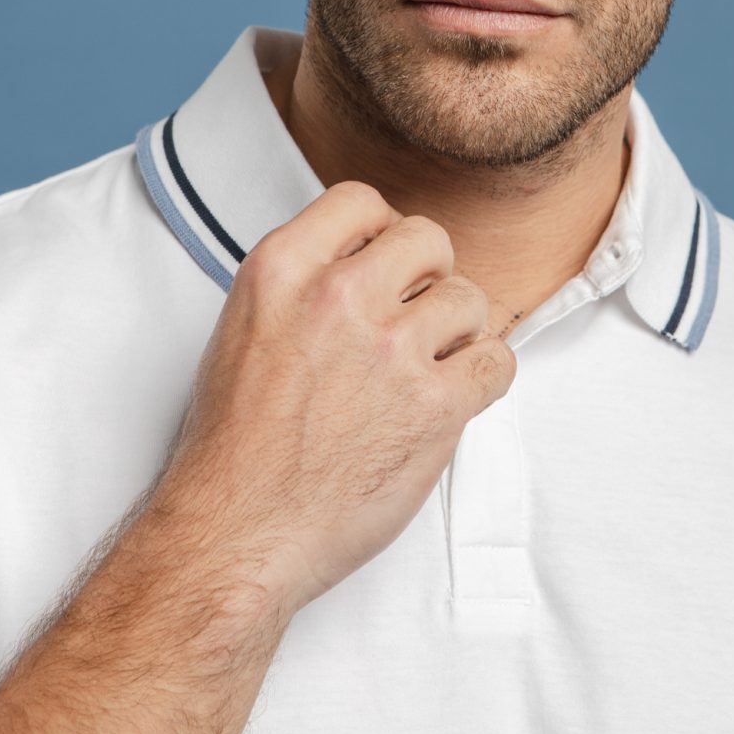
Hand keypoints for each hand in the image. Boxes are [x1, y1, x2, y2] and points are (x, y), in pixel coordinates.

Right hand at [158, 181, 516, 620]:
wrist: (238, 532)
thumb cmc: (236, 446)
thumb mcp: (243, 329)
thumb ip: (303, 284)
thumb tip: (365, 261)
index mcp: (281, 270)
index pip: (361, 201)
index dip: (381, 233)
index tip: (384, 266)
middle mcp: (337, 297)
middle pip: (428, 238)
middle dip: (428, 276)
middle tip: (413, 319)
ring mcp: (390, 350)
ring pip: (470, 298)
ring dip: (457, 332)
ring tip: (426, 369)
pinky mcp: (434, 406)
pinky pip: (497, 361)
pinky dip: (483, 379)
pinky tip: (452, 397)